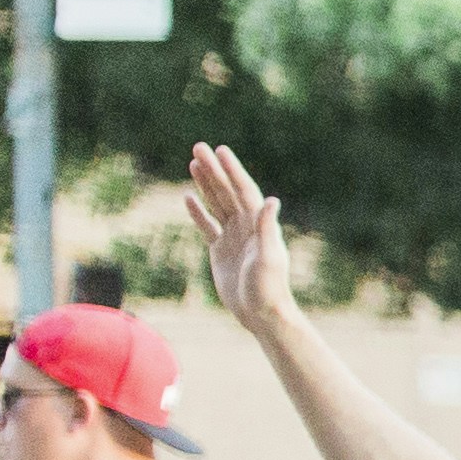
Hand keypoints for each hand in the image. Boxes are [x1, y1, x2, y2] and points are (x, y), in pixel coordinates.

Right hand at [184, 145, 293, 325]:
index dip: (232, 169)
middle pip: (227, 191)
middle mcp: (246, 226)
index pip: (244, 190)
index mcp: (259, 225)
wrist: (261, 313)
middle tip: (198, 146)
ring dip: (206, 183)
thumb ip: (267, 228)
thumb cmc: (268, 287)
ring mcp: (233, 237)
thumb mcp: (268, 257)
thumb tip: (272, 200)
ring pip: (216, 203)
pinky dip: (198, 211)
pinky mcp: (220, 250)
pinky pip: (207, 225)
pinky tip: (188, 196)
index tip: (220, 150)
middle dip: (213, 169)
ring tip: (194, 162)